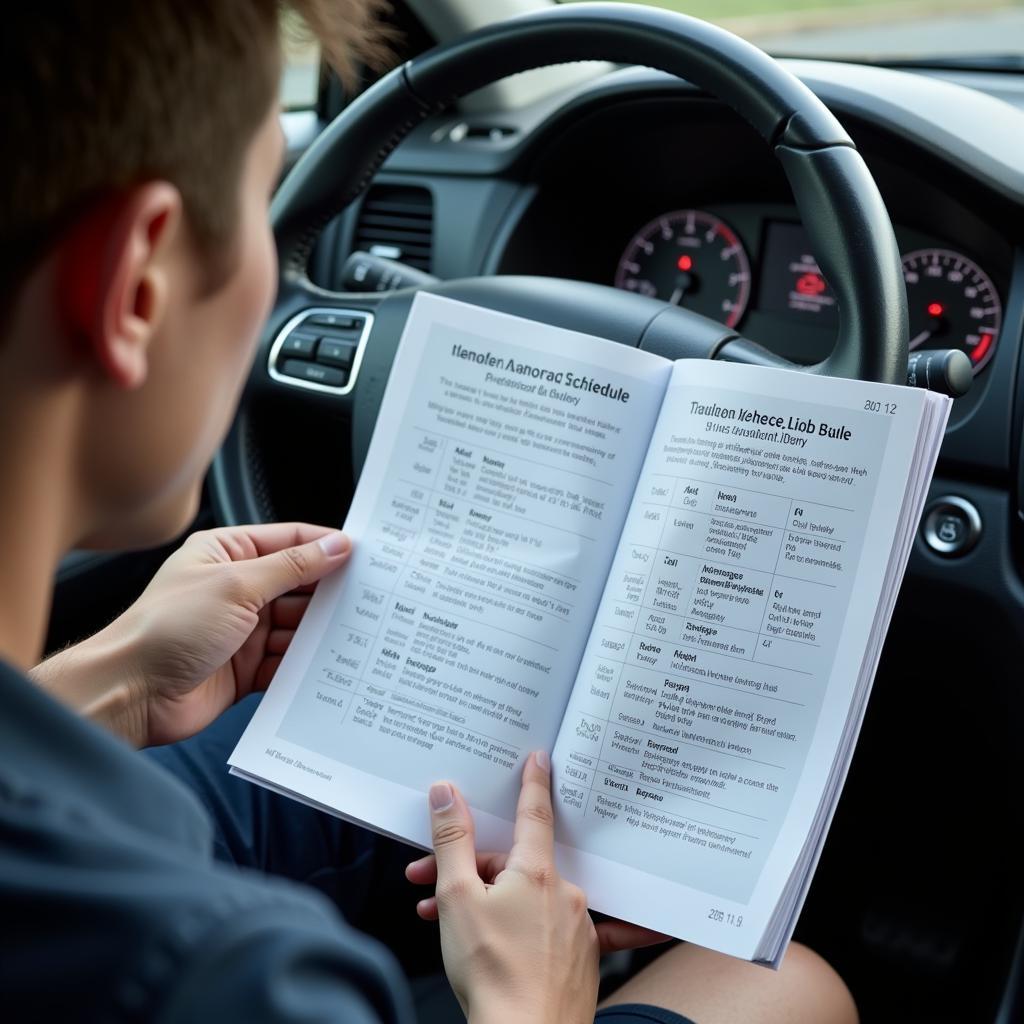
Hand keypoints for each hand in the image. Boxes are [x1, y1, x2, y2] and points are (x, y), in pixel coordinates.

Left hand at [33, 523, 350, 746]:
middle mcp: (236, 589)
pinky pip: (287, 662)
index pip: (289, 541)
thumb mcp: (237, 585)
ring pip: (297, 626)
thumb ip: (291, 567)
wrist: (130, 695)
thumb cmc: (165, 629)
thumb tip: (335, 547)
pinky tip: (327, 666)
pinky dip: (305, 665)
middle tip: (369, 597)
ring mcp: (242, 630)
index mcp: (227, 553)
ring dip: (320, 632)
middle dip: (329, 593)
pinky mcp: (246, 667)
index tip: (363, 554)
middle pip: (298, 585)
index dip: (326, 547)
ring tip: (353, 633)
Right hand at [406, 752, 667, 1023]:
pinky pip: (542, 929)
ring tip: (447, 925)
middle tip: (431, 882)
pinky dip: (513, 930)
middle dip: (471, 869)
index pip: (535, 812)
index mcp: (537, 873)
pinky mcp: (579, 959)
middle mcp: (564, 894)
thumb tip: (447, 793)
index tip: (540, 758)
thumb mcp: (456, 897)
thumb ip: (451, 840)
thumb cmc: (492, 974)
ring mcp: (575, 928)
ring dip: (487, 903)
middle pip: (515, 863)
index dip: (534, 782)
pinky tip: (487, 948)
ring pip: (525, 899)